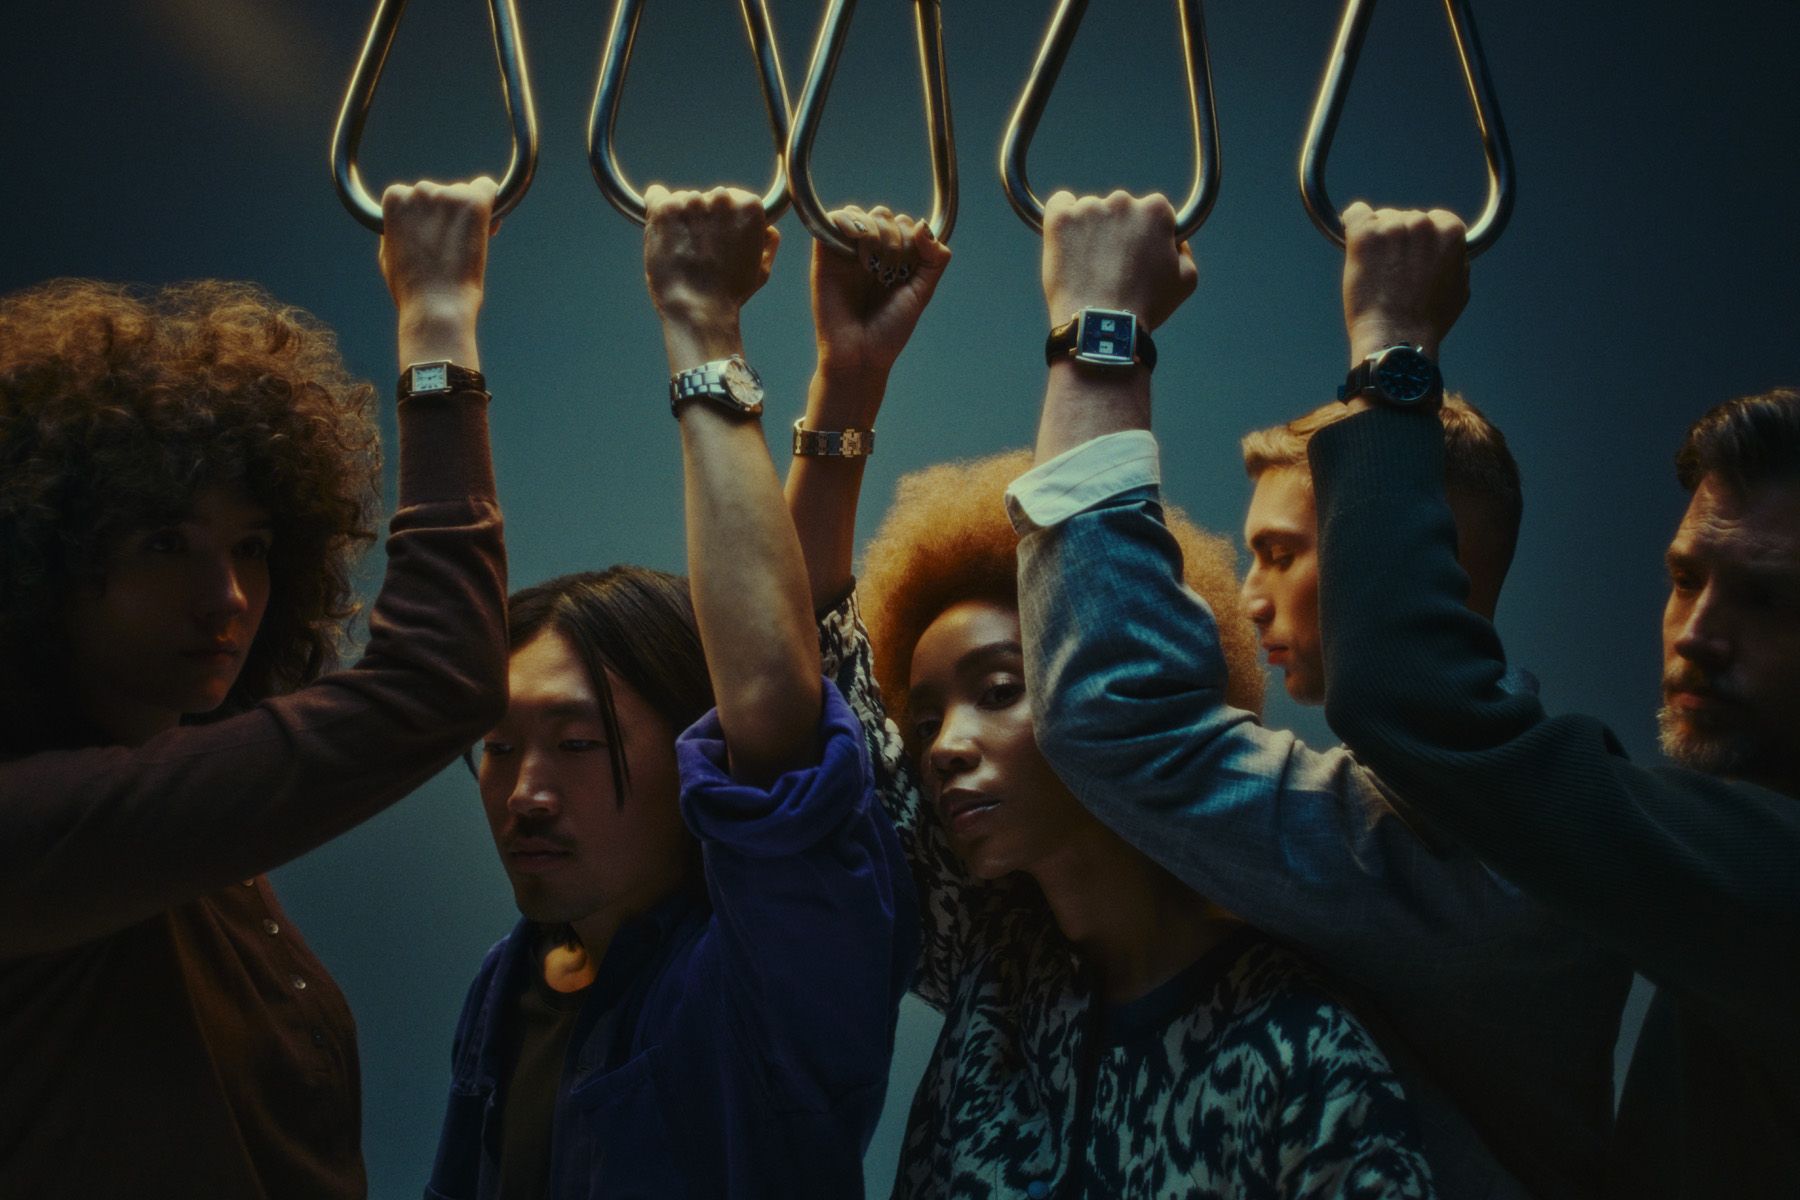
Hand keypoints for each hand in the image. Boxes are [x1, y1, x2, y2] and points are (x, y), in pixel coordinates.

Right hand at [379, 177, 497, 326]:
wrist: (437, 306)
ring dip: (468, 214)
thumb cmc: (412, 289)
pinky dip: (491, 201)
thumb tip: (407, 220)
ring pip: (464, 193)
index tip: (433, 235)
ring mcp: (448, 195)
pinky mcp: (473, 203)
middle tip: (454, 243)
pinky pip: (488, 188)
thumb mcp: (389, 253)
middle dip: (448, 214)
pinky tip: (489, 223)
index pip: (412, 194)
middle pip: (439, 192)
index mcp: (395, 200)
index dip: (425, 216)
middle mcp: (419, 191)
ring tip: (469, 245)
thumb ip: (398, 228)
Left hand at [643, 185, 778, 335]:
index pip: (735, 197)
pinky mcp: (664, 209)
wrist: (697, 309)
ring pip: (683, 200)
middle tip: (701, 247)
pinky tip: (663, 231)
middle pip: (708, 197)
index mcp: (750, 207)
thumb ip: (768, 243)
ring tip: (682, 249)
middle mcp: (721, 198)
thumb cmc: (730, 293)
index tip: (721, 237)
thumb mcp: (761, 269)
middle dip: (704, 217)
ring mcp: (691, 202)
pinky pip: (655, 195)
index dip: (726, 220)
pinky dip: (656, 210)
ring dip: (681, 218)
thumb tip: (768, 229)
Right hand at [810, 206, 951, 384]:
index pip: (905, 224)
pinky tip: (857, 248)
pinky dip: (847, 222)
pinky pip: (832, 220)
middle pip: (882, 215)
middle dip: (893, 237)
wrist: (860, 354)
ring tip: (871, 265)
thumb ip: (934, 259)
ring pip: (859, 213)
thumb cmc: (890, 330)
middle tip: (887, 272)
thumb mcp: (922, 292)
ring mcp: (846, 252)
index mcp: (894, 260)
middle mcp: (869, 252)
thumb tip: (923, 224)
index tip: (906, 270)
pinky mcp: (824, 255)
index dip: (910, 239)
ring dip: (873, 233)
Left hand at [1041, 190, 1195, 330]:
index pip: (1151, 209)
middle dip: (1116, 231)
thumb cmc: (1145, 307)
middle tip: (1110, 266)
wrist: (1101, 325)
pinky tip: (1065, 243)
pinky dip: (1062, 219)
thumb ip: (1184, 251)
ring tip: (1087, 267)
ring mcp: (1089, 208)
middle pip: (1119, 208)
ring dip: (1089, 230)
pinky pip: (1060, 205)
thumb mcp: (1185, 281)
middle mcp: (1123, 201)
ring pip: (1089, 210)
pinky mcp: (1060, 218)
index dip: (1143, 234)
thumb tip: (1175, 239)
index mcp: (1156, 210)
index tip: (1135, 254)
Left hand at [1341, 201, 1468, 363]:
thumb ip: (1454, 260)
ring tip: (1376, 272)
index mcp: (1450, 232)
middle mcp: (1422, 223)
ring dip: (1377, 238)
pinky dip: (1352, 223)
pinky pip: (1355, 214)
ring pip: (1380, 220)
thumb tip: (1450, 249)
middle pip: (1406, 218)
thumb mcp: (1459, 288)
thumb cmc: (1427, 321)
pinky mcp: (1364, 236)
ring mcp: (1392, 228)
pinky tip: (1355, 244)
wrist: (1396, 337)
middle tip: (1392, 272)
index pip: (1435, 218)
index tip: (1412, 257)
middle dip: (1399, 240)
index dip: (1421, 240)